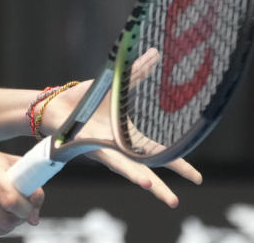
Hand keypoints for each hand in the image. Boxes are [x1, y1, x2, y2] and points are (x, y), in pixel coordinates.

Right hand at [0, 142, 43, 238]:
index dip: (26, 209)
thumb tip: (34, 218)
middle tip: (20, 211)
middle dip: (19, 219)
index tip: (30, 207)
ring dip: (8, 225)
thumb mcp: (10, 163)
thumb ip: (30, 185)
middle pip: (5, 221)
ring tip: (6, 211)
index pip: (11, 201)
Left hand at [40, 74, 202, 208]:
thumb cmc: (84, 100)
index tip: (198, 179)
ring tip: (160, 193)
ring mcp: (105, 149)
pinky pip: (109, 158)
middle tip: (180, 200)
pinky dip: (123, 167)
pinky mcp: (90, 146)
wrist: (55, 104)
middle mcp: (119, 148)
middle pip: (147, 168)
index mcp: (128, 137)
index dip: (178, 164)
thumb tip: (156, 53)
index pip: (158, 154)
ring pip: (127, 169)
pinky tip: (137, 177)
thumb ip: (137, 72)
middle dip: (165, 185)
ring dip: (142, 180)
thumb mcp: (117, 84)